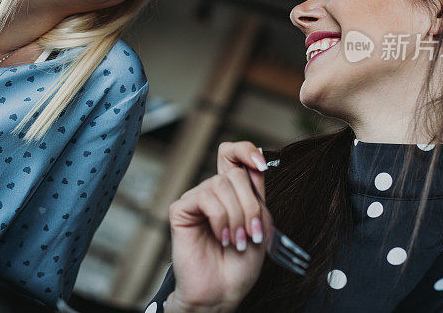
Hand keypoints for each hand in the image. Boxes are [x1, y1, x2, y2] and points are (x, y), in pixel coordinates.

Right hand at [165, 142, 269, 312]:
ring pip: (222, 185)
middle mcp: (214, 192)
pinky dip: (220, 219)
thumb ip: (259, 194)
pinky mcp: (181, 209)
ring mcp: (197, 199)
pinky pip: (205, 199)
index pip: (235, 155)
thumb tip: (258, 164)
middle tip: (252, 233)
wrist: (223, 292)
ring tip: (237, 241)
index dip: (247, 151)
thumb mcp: (261, 225)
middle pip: (235, 173)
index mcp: (234, 192)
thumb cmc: (240, 264)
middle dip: (250, 205)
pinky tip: (222, 237)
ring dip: (237, 216)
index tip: (261, 164)